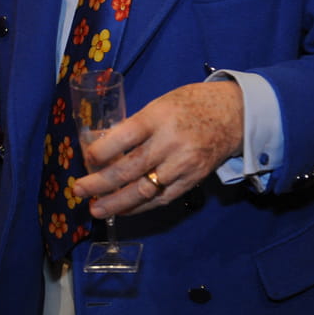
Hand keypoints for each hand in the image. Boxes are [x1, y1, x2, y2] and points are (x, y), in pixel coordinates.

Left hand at [72, 81, 242, 217]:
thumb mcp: (159, 104)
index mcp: (159, 117)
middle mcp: (170, 142)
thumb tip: (102, 144)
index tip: (86, 158)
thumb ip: (135, 125)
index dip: (101, 151)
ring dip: (117, 203)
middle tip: (79, 190)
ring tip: (96, 209)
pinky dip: (140, 206)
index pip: (124, 137)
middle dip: (100, 183)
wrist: (234, 114)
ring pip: (144, 190)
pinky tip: (123, 210)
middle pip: (130, 168)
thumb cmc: (190, 104)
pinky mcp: (192, 181)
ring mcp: (183, 165)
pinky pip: (161, 199)